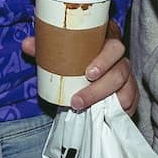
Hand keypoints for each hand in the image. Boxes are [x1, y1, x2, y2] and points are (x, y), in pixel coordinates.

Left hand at [21, 20, 135, 114]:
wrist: (86, 80)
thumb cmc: (76, 61)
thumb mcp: (61, 54)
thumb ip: (46, 47)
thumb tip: (27, 45)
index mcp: (107, 43)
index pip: (114, 45)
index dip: (105, 58)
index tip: (88, 73)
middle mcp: (120, 59)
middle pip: (120, 70)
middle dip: (100, 86)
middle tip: (78, 98)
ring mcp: (127, 77)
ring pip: (125, 88)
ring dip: (102, 100)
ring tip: (80, 106)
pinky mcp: (130, 94)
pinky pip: (129, 103)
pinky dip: (118, 109)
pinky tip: (102, 114)